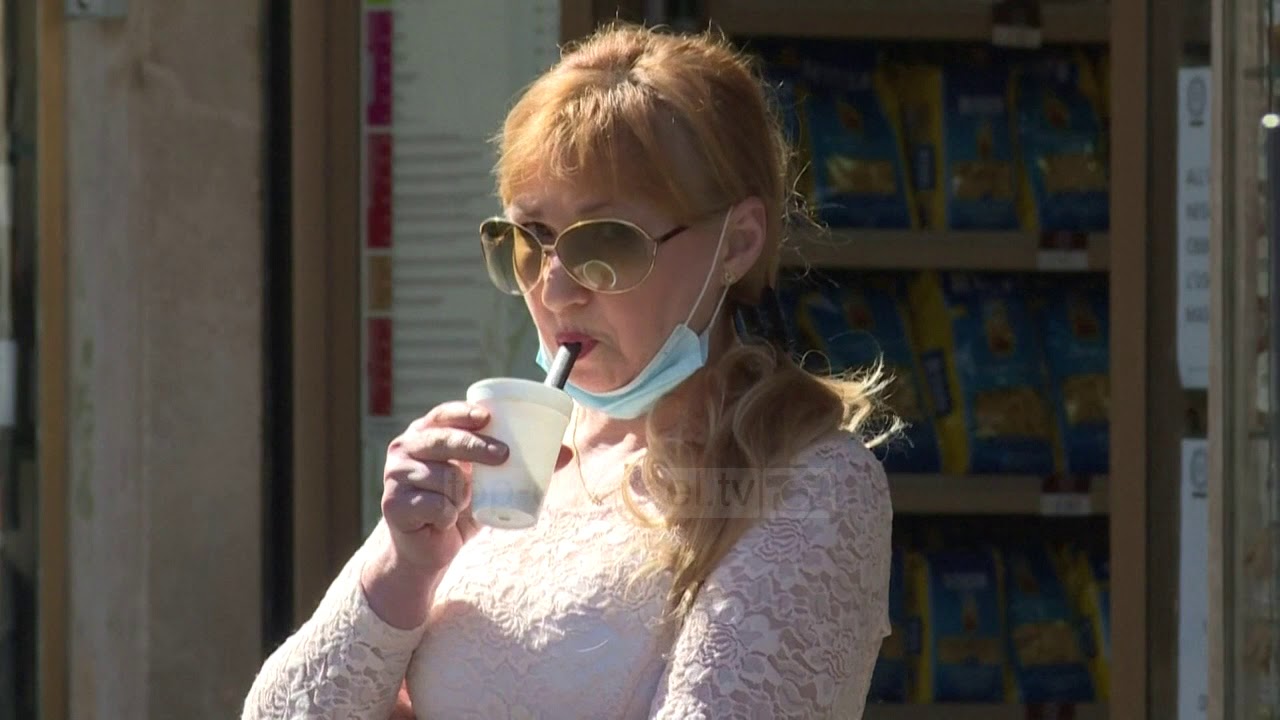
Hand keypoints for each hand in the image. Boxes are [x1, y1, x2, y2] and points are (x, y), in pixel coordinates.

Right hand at [361, 401, 507, 628]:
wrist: (427, 550)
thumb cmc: (458, 507)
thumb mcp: (488, 483)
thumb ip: (519, 465)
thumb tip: (566, 453)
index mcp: (424, 434)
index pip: (443, 414)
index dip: (464, 412)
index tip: (488, 417)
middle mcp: (405, 449)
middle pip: (443, 440)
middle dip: (475, 445)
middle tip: (503, 455)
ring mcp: (395, 475)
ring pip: (444, 476)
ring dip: (460, 495)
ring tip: (458, 504)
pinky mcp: (393, 504)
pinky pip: (435, 505)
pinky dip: (447, 515)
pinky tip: (440, 521)